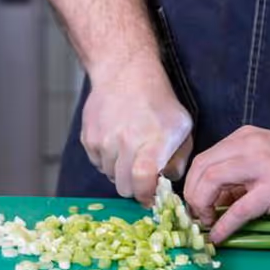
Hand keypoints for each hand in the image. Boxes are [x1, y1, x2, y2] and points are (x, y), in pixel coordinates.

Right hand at [82, 55, 193, 204]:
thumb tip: (166, 182)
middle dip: (134, 187)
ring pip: (110, 176)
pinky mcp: (88, 138)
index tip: (150, 196)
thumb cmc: (158, 101)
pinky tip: (116, 141)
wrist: (125, 72)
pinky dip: (106, 160)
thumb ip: (179, 159)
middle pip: (124, 187)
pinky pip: (97, 163)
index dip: (146, 195)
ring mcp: (103, 140)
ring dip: (120, 171)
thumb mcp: (181, 127)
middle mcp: (125, 142)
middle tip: (142, 175)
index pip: (142, 182)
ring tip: (129, 151)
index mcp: (152, 142)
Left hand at [184, 126, 269, 243]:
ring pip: (211, 183)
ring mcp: (261, 166)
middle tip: (199, 217)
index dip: (192, 185)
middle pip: (201, 170)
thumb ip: (239, 174)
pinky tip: (219, 237)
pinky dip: (223, 225)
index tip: (196, 205)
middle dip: (192, 197)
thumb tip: (212, 201)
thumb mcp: (265, 159)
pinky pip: (237, 210)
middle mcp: (248, 145)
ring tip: (208, 224)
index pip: (203, 160)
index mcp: (243, 138)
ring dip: (202, 207)